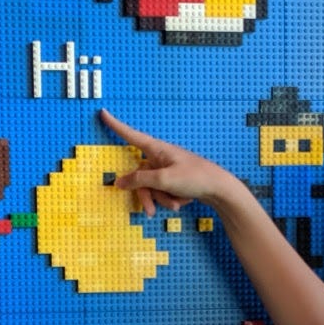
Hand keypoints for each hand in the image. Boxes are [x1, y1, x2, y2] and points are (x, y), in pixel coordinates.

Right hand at [98, 109, 240, 215]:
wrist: (220, 189)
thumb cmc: (194, 178)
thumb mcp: (163, 180)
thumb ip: (139, 181)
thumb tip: (119, 182)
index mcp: (157, 149)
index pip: (131, 135)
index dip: (116, 126)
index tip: (103, 113)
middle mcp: (160, 157)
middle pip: (140, 176)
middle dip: (147, 195)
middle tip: (151, 212)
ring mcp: (166, 169)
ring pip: (151, 187)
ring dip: (161, 199)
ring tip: (177, 203)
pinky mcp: (173, 180)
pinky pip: (162, 192)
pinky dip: (170, 199)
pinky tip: (184, 201)